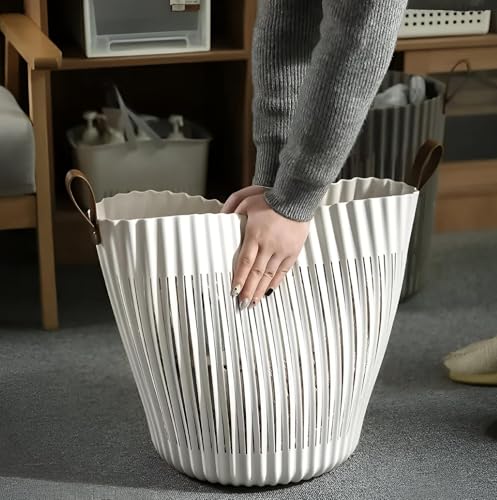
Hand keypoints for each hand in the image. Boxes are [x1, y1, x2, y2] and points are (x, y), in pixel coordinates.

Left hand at [222, 189, 309, 308]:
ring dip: (260, 290)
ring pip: (269, 275)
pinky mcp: (293, 251)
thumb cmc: (270, 198)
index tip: (234, 291)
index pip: (245, 261)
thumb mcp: (246, 200)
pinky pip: (283, 271)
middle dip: (249, 290)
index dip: (239, 278)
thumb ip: (232, 209)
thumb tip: (220, 218)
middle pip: (256, 273)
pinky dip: (276, 282)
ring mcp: (282, 250)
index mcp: (255, 234)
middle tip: (242, 304)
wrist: (295, 197)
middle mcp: (269, 245)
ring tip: (254, 303)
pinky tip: (269, 291)